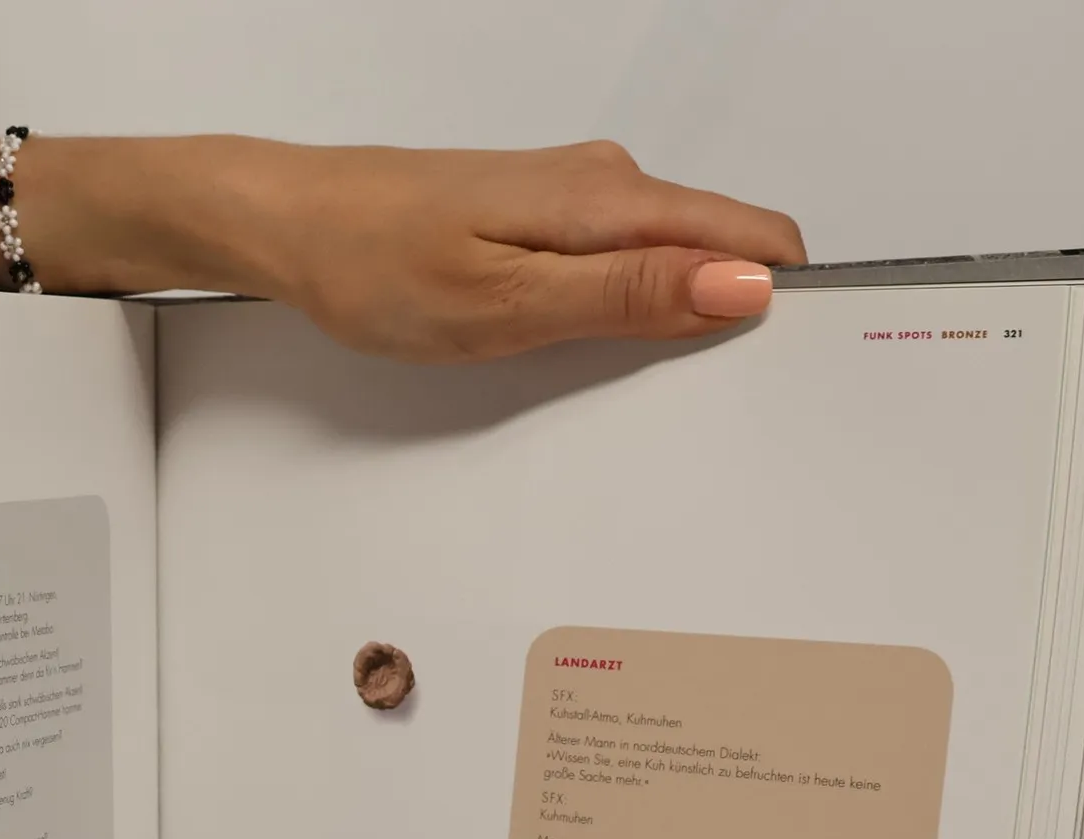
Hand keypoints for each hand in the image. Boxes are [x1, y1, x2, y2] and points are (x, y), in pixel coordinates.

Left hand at [27, 135, 806, 360]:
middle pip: (722, 250)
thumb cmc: (379, 263)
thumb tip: (740, 286)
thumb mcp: (511, 302)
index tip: (791, 372)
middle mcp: (605, 189)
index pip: (754, 238)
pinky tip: (610, 352)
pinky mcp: (539, 223)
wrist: (292, 226)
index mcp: (612, 202)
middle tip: (727, 405)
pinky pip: (622, 265)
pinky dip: (635, 309)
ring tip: (673, 389)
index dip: (786, 303)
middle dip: (738, 320)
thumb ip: (629, 295)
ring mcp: (572, 204)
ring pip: (672, 259)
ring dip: (685, 318)